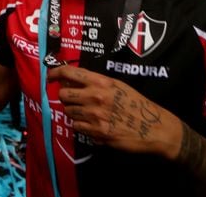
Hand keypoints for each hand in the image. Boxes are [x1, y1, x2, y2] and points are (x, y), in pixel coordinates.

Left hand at [48, 65, 180, 157]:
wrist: (155, 128)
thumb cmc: (137, 105)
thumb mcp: (117, 86)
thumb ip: (94, 82)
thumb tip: (70, 80)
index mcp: (101, 82)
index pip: (69, 73)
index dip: (55, 73)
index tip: (50, 77)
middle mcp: (95, 97)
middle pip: (63, 94)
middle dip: (66, 97)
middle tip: (74, 99)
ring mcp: (95, 115)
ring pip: (68, 111)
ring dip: (73, 112)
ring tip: (87, 113)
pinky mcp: (97, 132)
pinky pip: (77, 127)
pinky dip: (81, 126)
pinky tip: (93, 124)